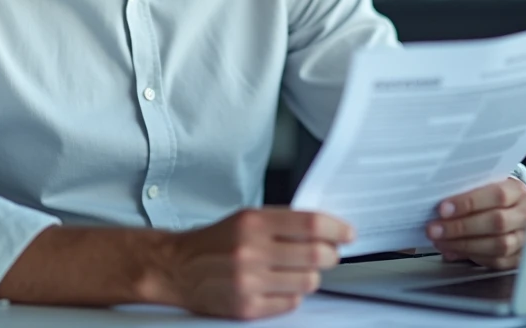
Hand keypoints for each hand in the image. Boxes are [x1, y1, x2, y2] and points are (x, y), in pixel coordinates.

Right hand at [156, 208, 353, 319]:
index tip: (348, 233)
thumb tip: (325, 228)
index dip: (336, 228)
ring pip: (308, 282)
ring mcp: (249, 282)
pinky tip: (281, 286)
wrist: (177, 268)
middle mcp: (251, 252)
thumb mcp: (246, 218)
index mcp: (253, 223)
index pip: (310, 224)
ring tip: (299, 270)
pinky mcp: (246, 307)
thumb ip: (282, 222)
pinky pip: (290, 304)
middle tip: (328, 253)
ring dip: (311, 276)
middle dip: (330, 255)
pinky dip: (293, 295)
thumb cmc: (216, 241)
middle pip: (315, 255)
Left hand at [427, 179, 525, 269]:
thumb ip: (466, 192)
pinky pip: (497, 261)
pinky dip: (472, 257)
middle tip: (435, 229)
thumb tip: (439, 206)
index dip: (469, 202)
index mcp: (517, 191)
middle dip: (461, 227)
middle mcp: (525, 214)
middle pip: (497, 222)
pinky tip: (453, 251)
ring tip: (440, 241)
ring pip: (498, 245)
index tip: (443, 208)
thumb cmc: (490, 196)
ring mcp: (524, 238)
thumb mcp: (481, 185)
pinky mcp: (518, 257)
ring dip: (463, 245)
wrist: (510, 209)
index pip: (497, 195)